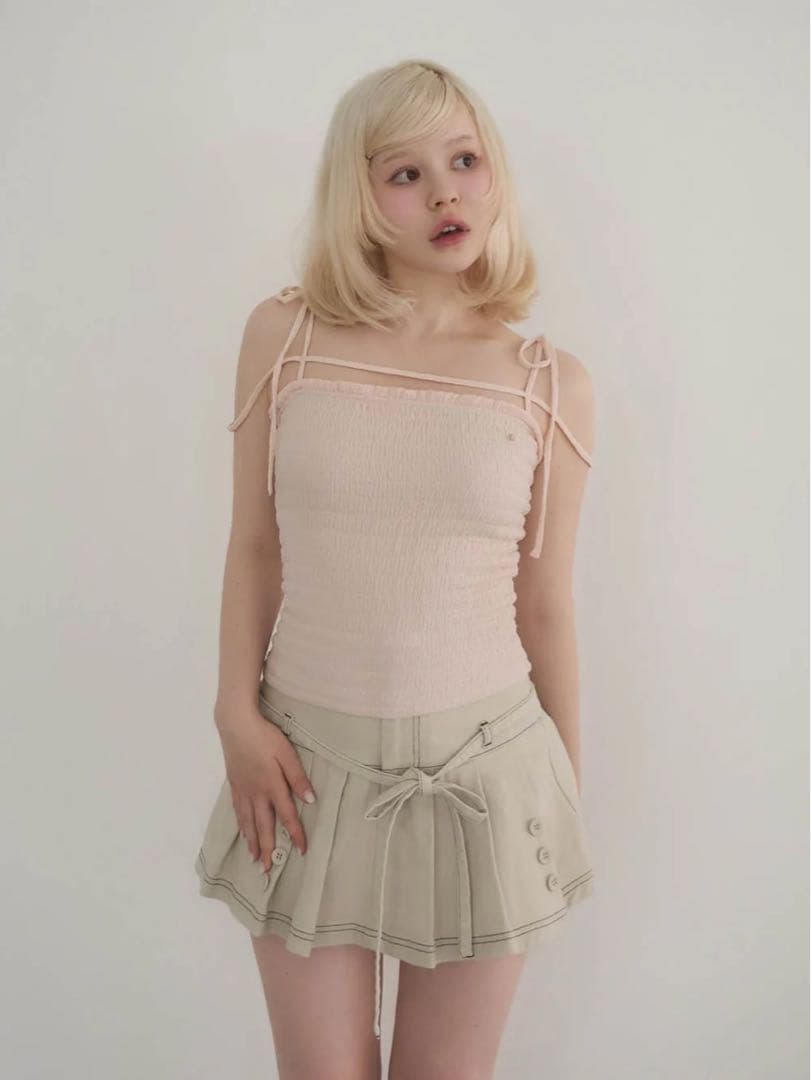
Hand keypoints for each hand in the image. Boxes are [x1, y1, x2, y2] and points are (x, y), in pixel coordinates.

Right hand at [214, 706, 315, 869]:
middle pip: (263, 826)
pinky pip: (238, 811)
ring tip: (254, 858)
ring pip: (248, 822)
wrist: (235, 725)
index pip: (286, 816)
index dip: (294, 834)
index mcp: (272, 786)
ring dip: (252, 841)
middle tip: (266, 870)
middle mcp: (256, 793)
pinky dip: (241, 825)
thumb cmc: (265, 737)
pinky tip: (243, 831)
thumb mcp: (287, 753)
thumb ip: (297, 777)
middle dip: (267, 848)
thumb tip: (310, 800)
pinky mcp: (234, 784)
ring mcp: (243, 790)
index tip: (301, 850)